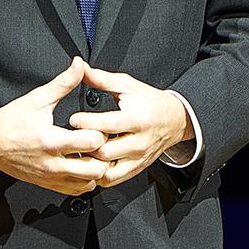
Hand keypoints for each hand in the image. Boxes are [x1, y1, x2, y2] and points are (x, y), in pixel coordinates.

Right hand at [0, 58, 109, 195]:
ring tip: (94, 154)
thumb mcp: (37, 98)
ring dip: (96, 169)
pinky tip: (83, 165)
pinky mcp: (48, 184)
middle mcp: (52, 163)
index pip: (91, 142)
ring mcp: (50, 176)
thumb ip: (63, 83)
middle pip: (94, 168)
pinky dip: (85, 180)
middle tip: (101, 142)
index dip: (101, 132)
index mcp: (51, 140)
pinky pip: (75, 190)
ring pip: (88, 183)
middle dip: (103, 155)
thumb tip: (79, 66)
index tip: (98, 125)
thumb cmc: (10, 122)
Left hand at [67, 64, 190, 187]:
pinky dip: (99, 175)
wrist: (175, 120)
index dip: (86, 122)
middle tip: (73, 139)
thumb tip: (81, 69)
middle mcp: (139, 141)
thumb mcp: (128, 86)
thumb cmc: (150, 102)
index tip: (74, 119)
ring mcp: (138, 158)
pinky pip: (113, 179)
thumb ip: (102, 79)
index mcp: (137, 119)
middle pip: (105, 151)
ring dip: (91, 164)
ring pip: (107, 170)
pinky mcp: (136, 169)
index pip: (107, 124)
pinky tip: (91, 165)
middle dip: (86, 146)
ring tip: (81, 154)